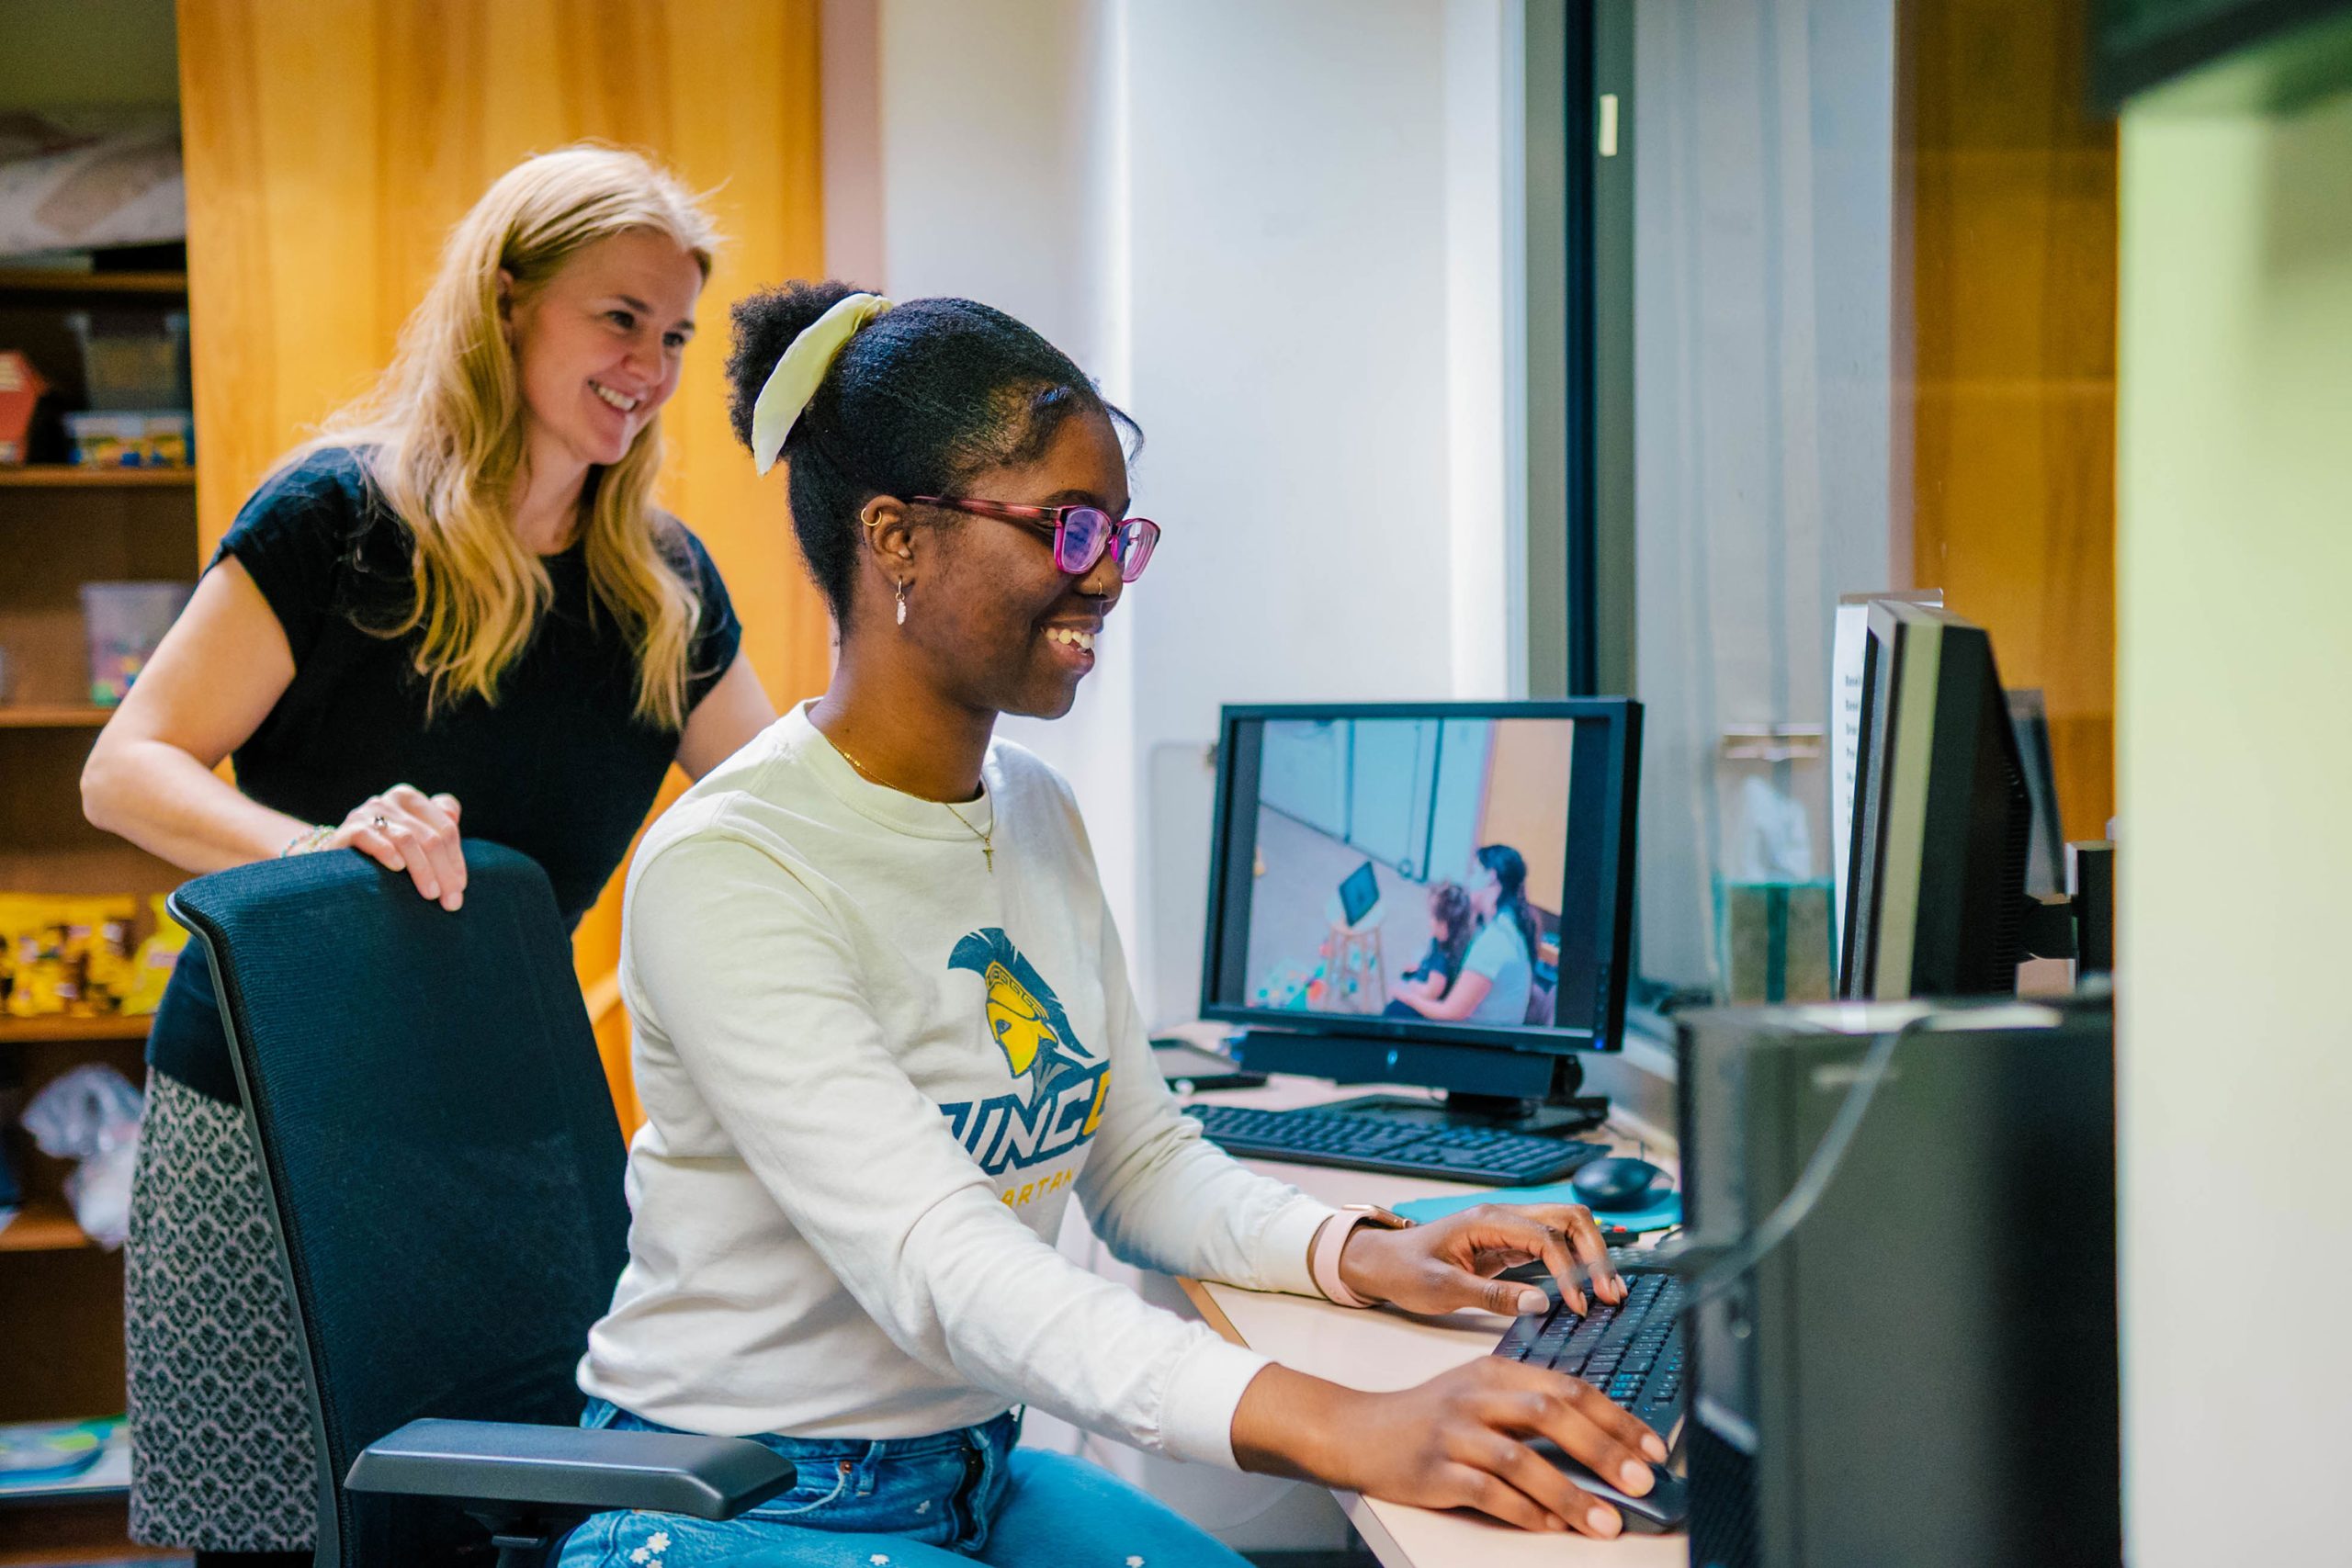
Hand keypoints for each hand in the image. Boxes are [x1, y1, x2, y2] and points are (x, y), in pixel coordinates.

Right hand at [324, 785, 466, 909]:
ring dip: (423, 870)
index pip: (446, 829)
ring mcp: (367, 813)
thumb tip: (454, 814)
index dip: (456, 860)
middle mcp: (389, 801)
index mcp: (409, 799)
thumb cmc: (383, 850)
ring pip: (407, 839)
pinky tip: (398, 868)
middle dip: (444, 872)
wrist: (333, 860)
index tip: (460, 888)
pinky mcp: (347, 830)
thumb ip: (437, 824)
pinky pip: (371, 838)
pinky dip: (387, 852)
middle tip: (451, 901)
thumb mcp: (412, 836)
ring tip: (431, 894)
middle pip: (430, 838)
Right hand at [1233, 1359, 1668, 1537]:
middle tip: (1640, 1482)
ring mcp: (1454, 1432)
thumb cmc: (1429, 1416)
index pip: (1570, 1388)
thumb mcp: (1481, 1396)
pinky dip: (1523, 1512)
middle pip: (1552, 1414)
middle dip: (1605, 1450)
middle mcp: (1477, 1396)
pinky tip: (1548, 1526)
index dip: (1617, 1418)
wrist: (1358, 1430)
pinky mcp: (1434, 1469)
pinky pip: (1487, 1493)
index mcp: (1497, 1373)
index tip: (1652, 1449)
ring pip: (1522, 1460)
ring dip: (1571, 1493)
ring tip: (1605, 1521)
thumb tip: (1604, 1446)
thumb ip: (1533, 1410)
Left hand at [1337, 1203, 1627, 1316]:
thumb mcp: (1443, 1288)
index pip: (1546, 1236)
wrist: (1381, 1262)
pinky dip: (1576, 1264)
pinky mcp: (1510, 1246)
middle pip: (1569, 1218)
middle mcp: (1504, 1218)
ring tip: (1609, 1293)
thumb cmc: (1405, 1270)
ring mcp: (1509, 1230)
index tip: (1578, 1305)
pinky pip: (1553, 1246)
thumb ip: (1493, 1295)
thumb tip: (1542, 1302)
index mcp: (1487, 1221)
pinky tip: (1587, 1289)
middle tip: (1610, 1295)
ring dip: (1591, 1256)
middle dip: (1596, 1253)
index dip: (1569, 1271)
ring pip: (1567, 1228)